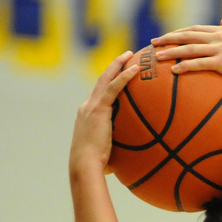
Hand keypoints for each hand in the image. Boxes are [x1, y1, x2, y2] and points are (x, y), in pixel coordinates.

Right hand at [70, 51, 137, 173]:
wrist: (85, 165)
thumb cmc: (97, 166)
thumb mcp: (109, 153)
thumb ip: (118, 148)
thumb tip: (135, 158)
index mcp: (87, 115)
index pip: (100, 93)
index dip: (109, 81)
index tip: (119, 73)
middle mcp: (87, 106)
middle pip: (101, 80)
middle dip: (112, 66)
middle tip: (125, 55)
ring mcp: (91, 106)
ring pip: (106, 78)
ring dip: (118, 64)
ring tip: (130, 54)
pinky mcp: (98, 109)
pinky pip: (114, 88)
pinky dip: (124, 77)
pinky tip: (135, 69)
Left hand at [151, 20, 221, 89]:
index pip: (195, 30)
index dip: (179, 33)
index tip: (167, 37)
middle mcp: (220, 37)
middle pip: (187, 36)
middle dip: (168, 38)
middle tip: (153, 43)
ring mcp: (221, 49)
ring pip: (189, 49)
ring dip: (170, 52)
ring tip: (157, 57)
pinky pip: (199, 64)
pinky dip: (184, 66)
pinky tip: (173, 72)